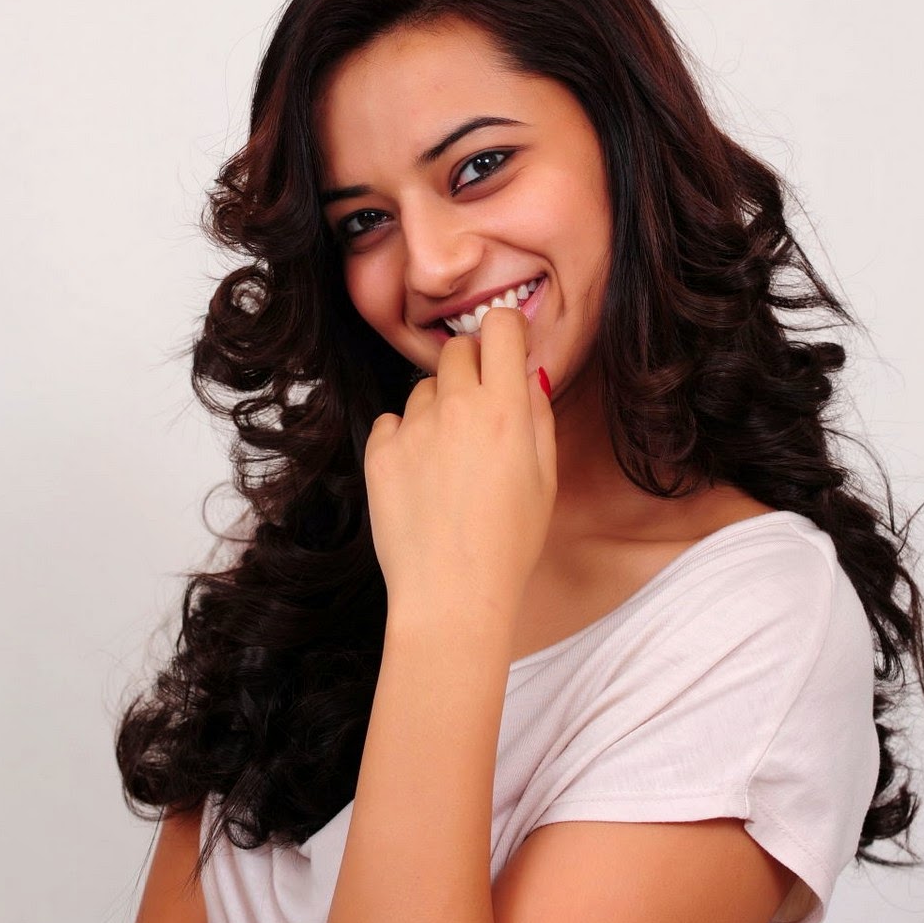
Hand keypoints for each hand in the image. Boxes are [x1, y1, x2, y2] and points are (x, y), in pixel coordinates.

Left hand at [363, 307, 556, 624]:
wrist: (452, 595)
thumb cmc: (508, 543)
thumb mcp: (544, 479)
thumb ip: (537, 416)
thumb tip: (527, 375)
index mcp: (503, 409)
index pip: (499, 327)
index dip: (505, 330)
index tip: (507, 344)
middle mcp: (454, 407)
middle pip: (457, 349)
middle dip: (471, 365)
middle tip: (480, 405)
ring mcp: (412, 428)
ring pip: (422, 388)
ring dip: (437, 406)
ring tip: (450, 457)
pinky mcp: (379, 452)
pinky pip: (392, 422)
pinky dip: (405, 437)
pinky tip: (422, 474)